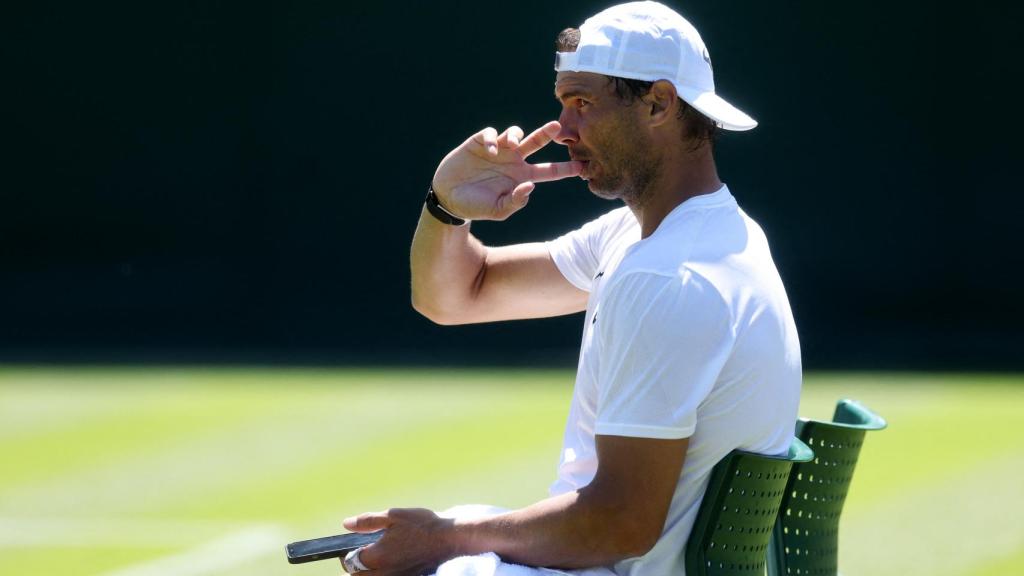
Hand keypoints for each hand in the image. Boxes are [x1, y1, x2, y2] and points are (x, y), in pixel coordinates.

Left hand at [342, 508, 456, 575]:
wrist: (448, 538)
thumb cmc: (422, 525)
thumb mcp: (393, 516)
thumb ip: (368, 522)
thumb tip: (347, 524)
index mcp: (378, 556)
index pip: (350, 561)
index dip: (347, 553)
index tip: (350, 545)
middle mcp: (385, 572)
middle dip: (354, 566)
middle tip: (360, 553)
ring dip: (367, 572)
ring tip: (374, 558)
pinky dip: (382, 573)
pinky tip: (390, 562)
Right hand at [431, 122, 581, 221]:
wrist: (449, 198)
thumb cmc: (475, 206)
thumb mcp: (497, 211)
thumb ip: (515, 202)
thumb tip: (531, 186)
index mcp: (521, 177)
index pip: (548, 171)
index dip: (564, 169)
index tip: (582, 167)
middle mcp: (513, 160)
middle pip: (536, 143)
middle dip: (547, 133)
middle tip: (558, 126)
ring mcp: (497, 150)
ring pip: (515, 133)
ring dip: (515, 135)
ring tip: (511, 144)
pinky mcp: (479, 143)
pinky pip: (490, 134)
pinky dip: (492, 139)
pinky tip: (489, 151)